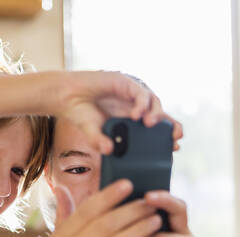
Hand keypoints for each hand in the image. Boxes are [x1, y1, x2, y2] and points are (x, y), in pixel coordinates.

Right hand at [52, 71, 182, 153]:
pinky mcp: (124, 82)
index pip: (155, 127)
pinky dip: (141, 103)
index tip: (174, 147)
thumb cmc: (80, 114)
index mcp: (130, 120)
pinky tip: (136, 115)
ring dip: (156, 114)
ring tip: (149, 124)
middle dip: (171, 126)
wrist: (65, 96)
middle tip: (174, 138)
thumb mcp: (92, 133)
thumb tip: (109, 151)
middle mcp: (133, 106)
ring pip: (154, 101)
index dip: (166, 136)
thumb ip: (100, 142)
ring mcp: (130, 93)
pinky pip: (140, 92)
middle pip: (161, 114)